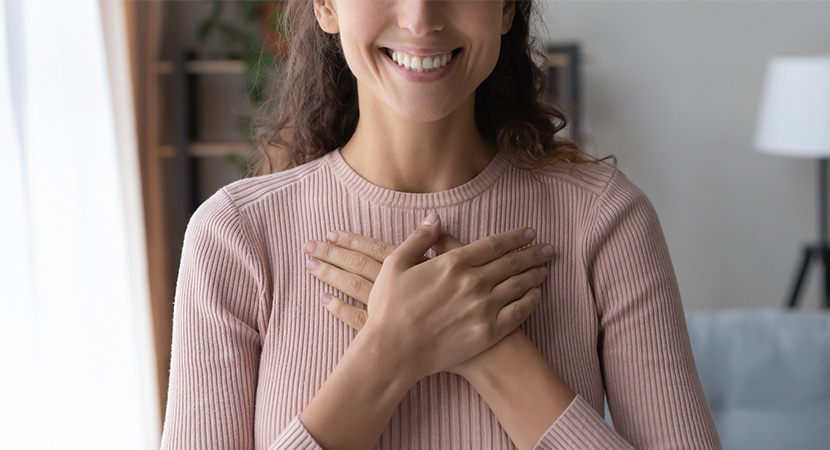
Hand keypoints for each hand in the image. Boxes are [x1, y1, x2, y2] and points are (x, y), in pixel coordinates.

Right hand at [303, 213, 553, 378]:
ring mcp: (483, 308)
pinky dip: (530, 302)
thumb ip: (418, 239)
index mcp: (453, 263)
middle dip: (532, 253)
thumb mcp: (395, 264)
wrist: (393, 352)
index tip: (529, 233)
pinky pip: (517, 313)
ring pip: (518, 286)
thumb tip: (435, 217)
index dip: (514, 237)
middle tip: (548, 248)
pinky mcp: (487, 332)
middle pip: (511, 263)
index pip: (493, 244)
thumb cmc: (389, 308)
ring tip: (546, 268)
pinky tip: (536, 296)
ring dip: (534, 275)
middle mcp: (473, 282)